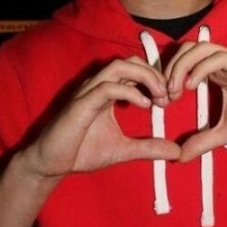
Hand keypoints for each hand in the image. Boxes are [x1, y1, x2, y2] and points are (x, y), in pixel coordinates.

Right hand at [21, 57, 179, 185]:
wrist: (51, 164)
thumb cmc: (81, 151)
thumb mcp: (123, 150)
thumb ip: (148, 147)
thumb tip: (176, 152)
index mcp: (108, 91)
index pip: (136, 69)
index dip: (157, 78)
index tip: (171, 98)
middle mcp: (98, 85)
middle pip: (131, 61)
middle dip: (155, 74)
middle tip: (169, 95)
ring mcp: (88, 92)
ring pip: (119, 67)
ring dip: (145, 77)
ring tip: (160, 96)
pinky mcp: (80, 104)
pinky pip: (106, 88)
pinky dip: (128, 92)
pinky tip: (144, 105)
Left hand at [164, 42, 226, 161]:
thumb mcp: (226, 133)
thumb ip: (203, 141)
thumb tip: (179, 157)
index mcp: (218, 74)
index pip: (186, 59)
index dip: (170, 74)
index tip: (164, 99)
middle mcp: (224, 64)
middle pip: (188, 48)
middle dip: (171, 67)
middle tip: (166, 93)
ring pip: (201, 47)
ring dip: (182, 65)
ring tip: (175, 89)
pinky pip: (218, 57)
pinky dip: (200, 68)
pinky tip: (191, 87)